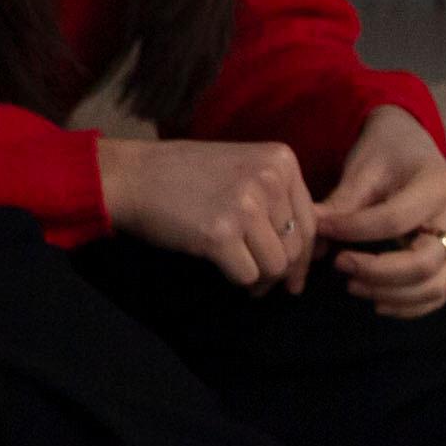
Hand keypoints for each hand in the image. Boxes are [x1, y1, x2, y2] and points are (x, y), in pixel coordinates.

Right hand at [96, 133, 315, 290]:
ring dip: (261, 279)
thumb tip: (307, 251)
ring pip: (276, 264)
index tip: (294, 275)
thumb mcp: (245, 170)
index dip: (304, 254)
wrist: (134, 176)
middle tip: (267, 285)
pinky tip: (227, 272)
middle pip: (296, 245)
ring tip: (248, 280)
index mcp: (282, 160)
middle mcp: (269, 179)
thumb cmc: (187, 176)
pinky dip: (239, 281)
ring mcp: (245, 206)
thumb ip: (278, 199)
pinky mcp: (220, 234)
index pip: (311, 220)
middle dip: (283, 272)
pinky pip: (248, 275)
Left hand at [313, 104, 445, 320]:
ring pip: (434, 286)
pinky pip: (437, 294)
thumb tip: (312, 240)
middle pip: (423, 263)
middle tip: (340, 265)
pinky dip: (408, 306)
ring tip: (353, 286)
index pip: (395, 220)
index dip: (354, 231)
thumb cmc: (386, 152)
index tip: (323, 230)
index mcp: (439, 185)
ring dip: (389, 294)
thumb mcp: (363, 168)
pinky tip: (376, 302)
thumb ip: (341, 204)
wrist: (412, 147)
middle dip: (376, 272)